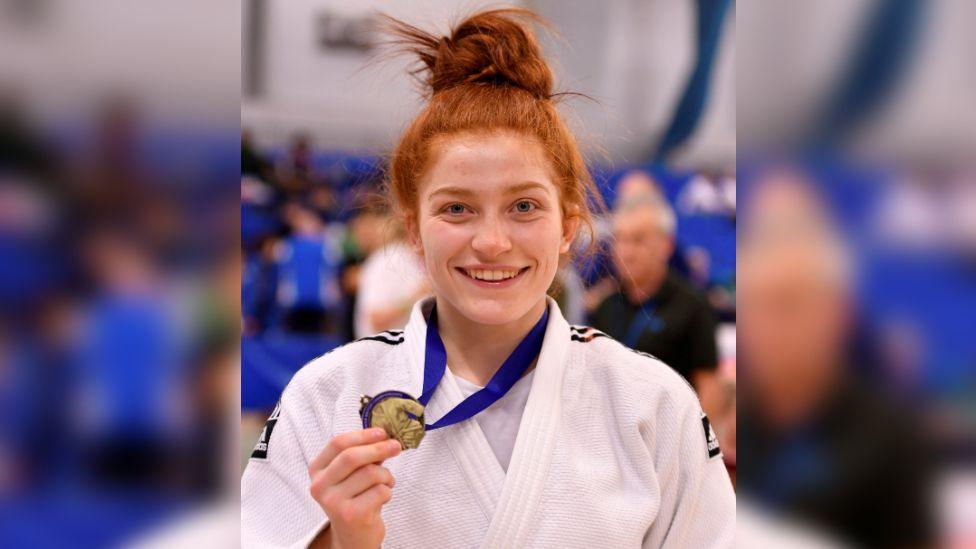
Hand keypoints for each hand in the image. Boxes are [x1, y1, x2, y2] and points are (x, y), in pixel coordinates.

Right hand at [308, 428, 400, 548]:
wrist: (352, 536)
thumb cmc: (354, 499)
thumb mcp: (351, 475)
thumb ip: (363, 456)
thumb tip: (385, 437)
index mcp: (317, 470)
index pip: (338, 444)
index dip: (363, 435)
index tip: (382, 432)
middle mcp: (320, 486)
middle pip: (351, 457)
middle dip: (378, 448)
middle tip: (396, 446)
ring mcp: (333, 502)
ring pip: (370, 473)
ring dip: (386, 475)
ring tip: (386, 482)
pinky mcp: (351, 515)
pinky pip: (379, 491)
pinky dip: (388, 491)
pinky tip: (383, 497)